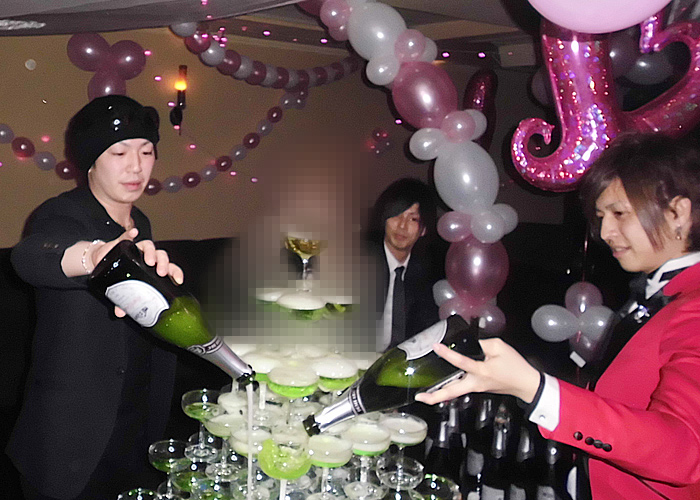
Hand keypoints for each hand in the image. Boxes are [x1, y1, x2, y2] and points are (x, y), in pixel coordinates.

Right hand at [92, 228, 183, 317]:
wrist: (101, 262)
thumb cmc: (120, 274)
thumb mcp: (124, 288)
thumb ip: (123, 301)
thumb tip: (119, 313)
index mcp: (154, 268)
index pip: (170, 268)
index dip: (176, 273)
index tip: (178, 280)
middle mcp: (148, 256)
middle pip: (162, 256)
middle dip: (164, 263)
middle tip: (160, 272)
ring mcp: (137, 248)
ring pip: (149, 246)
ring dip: (151, 252)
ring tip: (149, 261)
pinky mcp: (123, 241)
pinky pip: (128, 235)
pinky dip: (131, 234)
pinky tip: (134, 234)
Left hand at [414, 338, 540, 404]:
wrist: (525, 383)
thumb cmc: (515, 366)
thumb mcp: (499, 347)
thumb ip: (481, 344)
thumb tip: (468, 344)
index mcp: (481, 371)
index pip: (461, 362)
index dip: (448, 354)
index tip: (436, 346)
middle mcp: (475, 383)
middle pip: (452, 392)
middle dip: (434, 396)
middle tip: (419, 397)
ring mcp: (475, 388)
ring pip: (453, 393)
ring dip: (438, 395)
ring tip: (423, 396)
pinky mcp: (476, 388)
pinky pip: (459, 390)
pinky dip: (447, 390)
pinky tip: (438, 388)